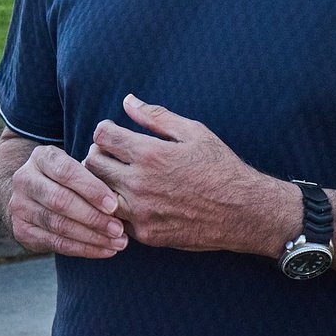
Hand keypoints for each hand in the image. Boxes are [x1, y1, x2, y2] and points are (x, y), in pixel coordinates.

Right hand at [4, 142, 128, 257]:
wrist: (30, 194)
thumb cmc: (66, 178)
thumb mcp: (75, 165)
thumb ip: (94, 173)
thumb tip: (122, 196)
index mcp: (41, 157)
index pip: (66, 171)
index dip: (91, 189)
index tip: (114, 205)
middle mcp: (25, 180)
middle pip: (60, 200)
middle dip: (93, 217)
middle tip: (119, 229)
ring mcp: (20, 206)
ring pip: (59, 225)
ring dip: (92, 237)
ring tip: (117, 242)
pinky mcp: (21, 230)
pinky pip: (56, 243)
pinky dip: (83, 249)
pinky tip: (104, 250)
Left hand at [84, 95, 297, 254]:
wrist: (243, 212)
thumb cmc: (220, 167)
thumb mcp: (193, 132)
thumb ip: (156, 117)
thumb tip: (128, 101)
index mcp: (149, 154)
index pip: (102, 135)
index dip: (104, 130)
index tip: (112, 133)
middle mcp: (139, 184)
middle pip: (93, 164)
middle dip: (98, 153)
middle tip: (111, 154)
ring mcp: (140, 212)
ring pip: (98, 194)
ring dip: (103, 183)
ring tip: (118, 178)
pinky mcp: (146, 234)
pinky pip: (117, 218)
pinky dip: (120, 208)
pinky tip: (134, 201)